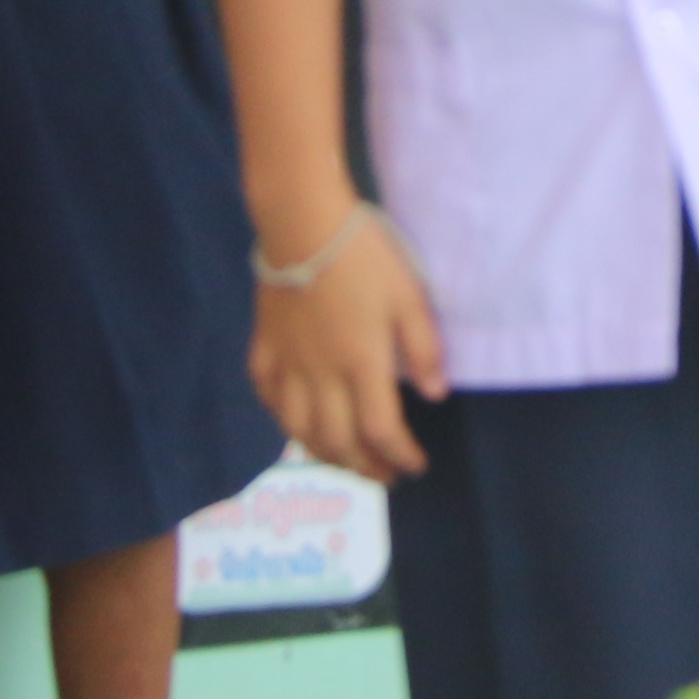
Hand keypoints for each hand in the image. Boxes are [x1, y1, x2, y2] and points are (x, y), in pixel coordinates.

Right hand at [250, 210, 445, 482]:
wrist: (302, 222)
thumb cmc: (364, 256)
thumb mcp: (410, 296)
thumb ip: (423, 348)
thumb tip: (435, 395)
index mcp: (362, 365)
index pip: (382, 431)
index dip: (401, 456)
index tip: (416, 466)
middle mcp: (321, 376)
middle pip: (338, 442)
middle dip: (364, 468)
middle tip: (383, 476)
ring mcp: (288, 364)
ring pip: (298, 429)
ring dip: (323, 455)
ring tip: (343, 461)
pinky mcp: (264, 346)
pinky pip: (266, 396)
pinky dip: (281, 418)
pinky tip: (294, 421)